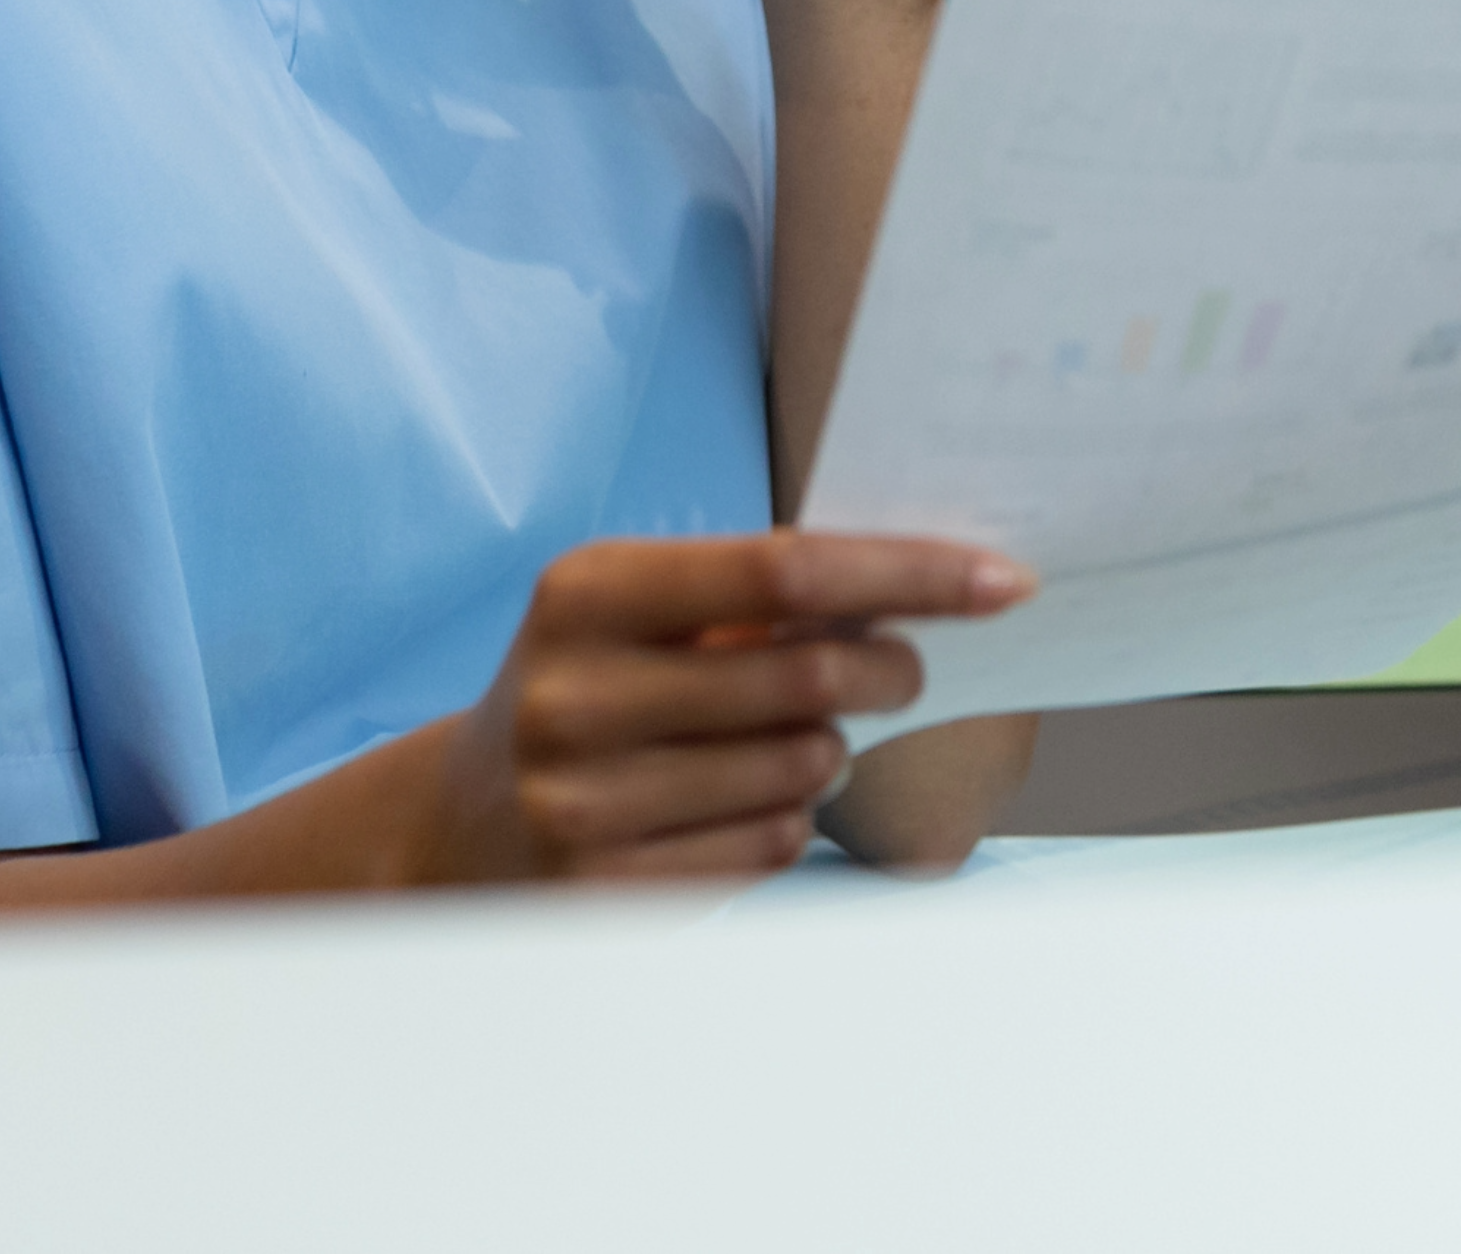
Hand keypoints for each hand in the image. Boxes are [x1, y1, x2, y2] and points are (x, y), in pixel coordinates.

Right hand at [418, 527, 1030, 889]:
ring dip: (835, 751)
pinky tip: (750, 798)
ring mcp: (584, 804)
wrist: (458, 828)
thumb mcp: (635, 608)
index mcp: (588, 592)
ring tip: (799, 737)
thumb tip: (920, 585)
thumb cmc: (588, 683)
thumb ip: (753, 591)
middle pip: (809, 675)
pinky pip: (770, 846)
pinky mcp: (606, 892)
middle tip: (905, 670)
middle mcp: (577, 695)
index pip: (786, 568)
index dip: (908, 571)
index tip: (1003, 580)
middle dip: (892, 671)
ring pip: (802, 769)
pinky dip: (793, 817)